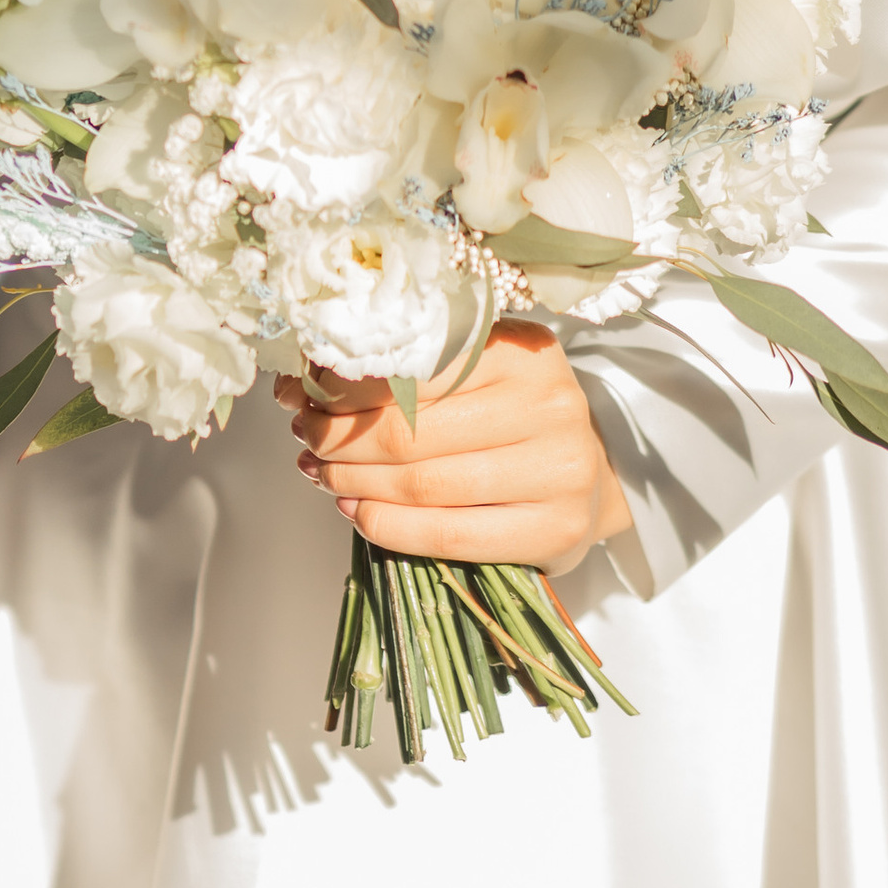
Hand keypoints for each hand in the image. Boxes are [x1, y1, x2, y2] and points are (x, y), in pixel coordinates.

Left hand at [279, 321, 629, 573]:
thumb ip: (404, 373)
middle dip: (340, 440)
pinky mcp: (554, 530)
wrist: (587, 476)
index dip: (343, 388)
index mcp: (523, 353)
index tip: (305, 396)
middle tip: (308, 440)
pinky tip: (358, 512)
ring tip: (323, 476)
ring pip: (423, 484)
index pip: (412, 369)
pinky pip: (448, 533)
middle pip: (410, 432)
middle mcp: (549, 406)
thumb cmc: (512, 419)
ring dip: (354, 483)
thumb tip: (299, 385)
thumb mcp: (473, 374)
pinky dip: (387, 526)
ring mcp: (559, 472)